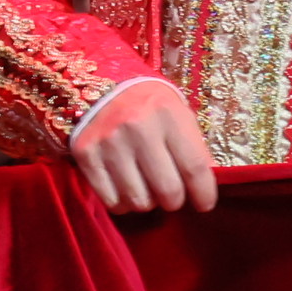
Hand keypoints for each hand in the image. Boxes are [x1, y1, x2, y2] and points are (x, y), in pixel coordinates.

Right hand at [75, 80, 220, 216]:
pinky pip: (111, 200)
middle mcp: (138, 127)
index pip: (194, 167)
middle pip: (168, 190)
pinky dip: (123, 204)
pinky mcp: (85, 154)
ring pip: (139, 200)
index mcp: (168, 114)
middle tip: (173, 196)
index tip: (205, 204)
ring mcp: (109, 142)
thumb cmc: (151, 106)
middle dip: (175, 201)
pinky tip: (126, 189)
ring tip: (148, 188)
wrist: (104, 86)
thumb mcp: (180, 116)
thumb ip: (195, 150)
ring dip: (148, 203)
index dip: (204, 194)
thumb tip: (206, 188)